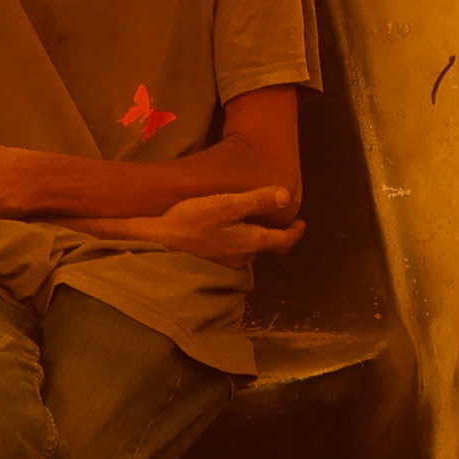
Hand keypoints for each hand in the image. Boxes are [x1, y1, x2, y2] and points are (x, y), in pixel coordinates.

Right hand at [84, 185, 299, 264]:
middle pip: (264, 246)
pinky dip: (237, 240)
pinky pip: (231, 251)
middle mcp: (241, 257)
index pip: (281, 242)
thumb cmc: (193, 219)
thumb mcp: (226, 204)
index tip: (302, 224)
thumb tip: (286, 196)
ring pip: (247, 249)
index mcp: (250, 242)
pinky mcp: (209, 261)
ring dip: (254, 237)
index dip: (294, 233)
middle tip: (278, 220)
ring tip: (253, 221)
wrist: (157, 240)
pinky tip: (227, 230)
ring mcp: (224, 262)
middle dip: (274, 235)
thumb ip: (256, 201)